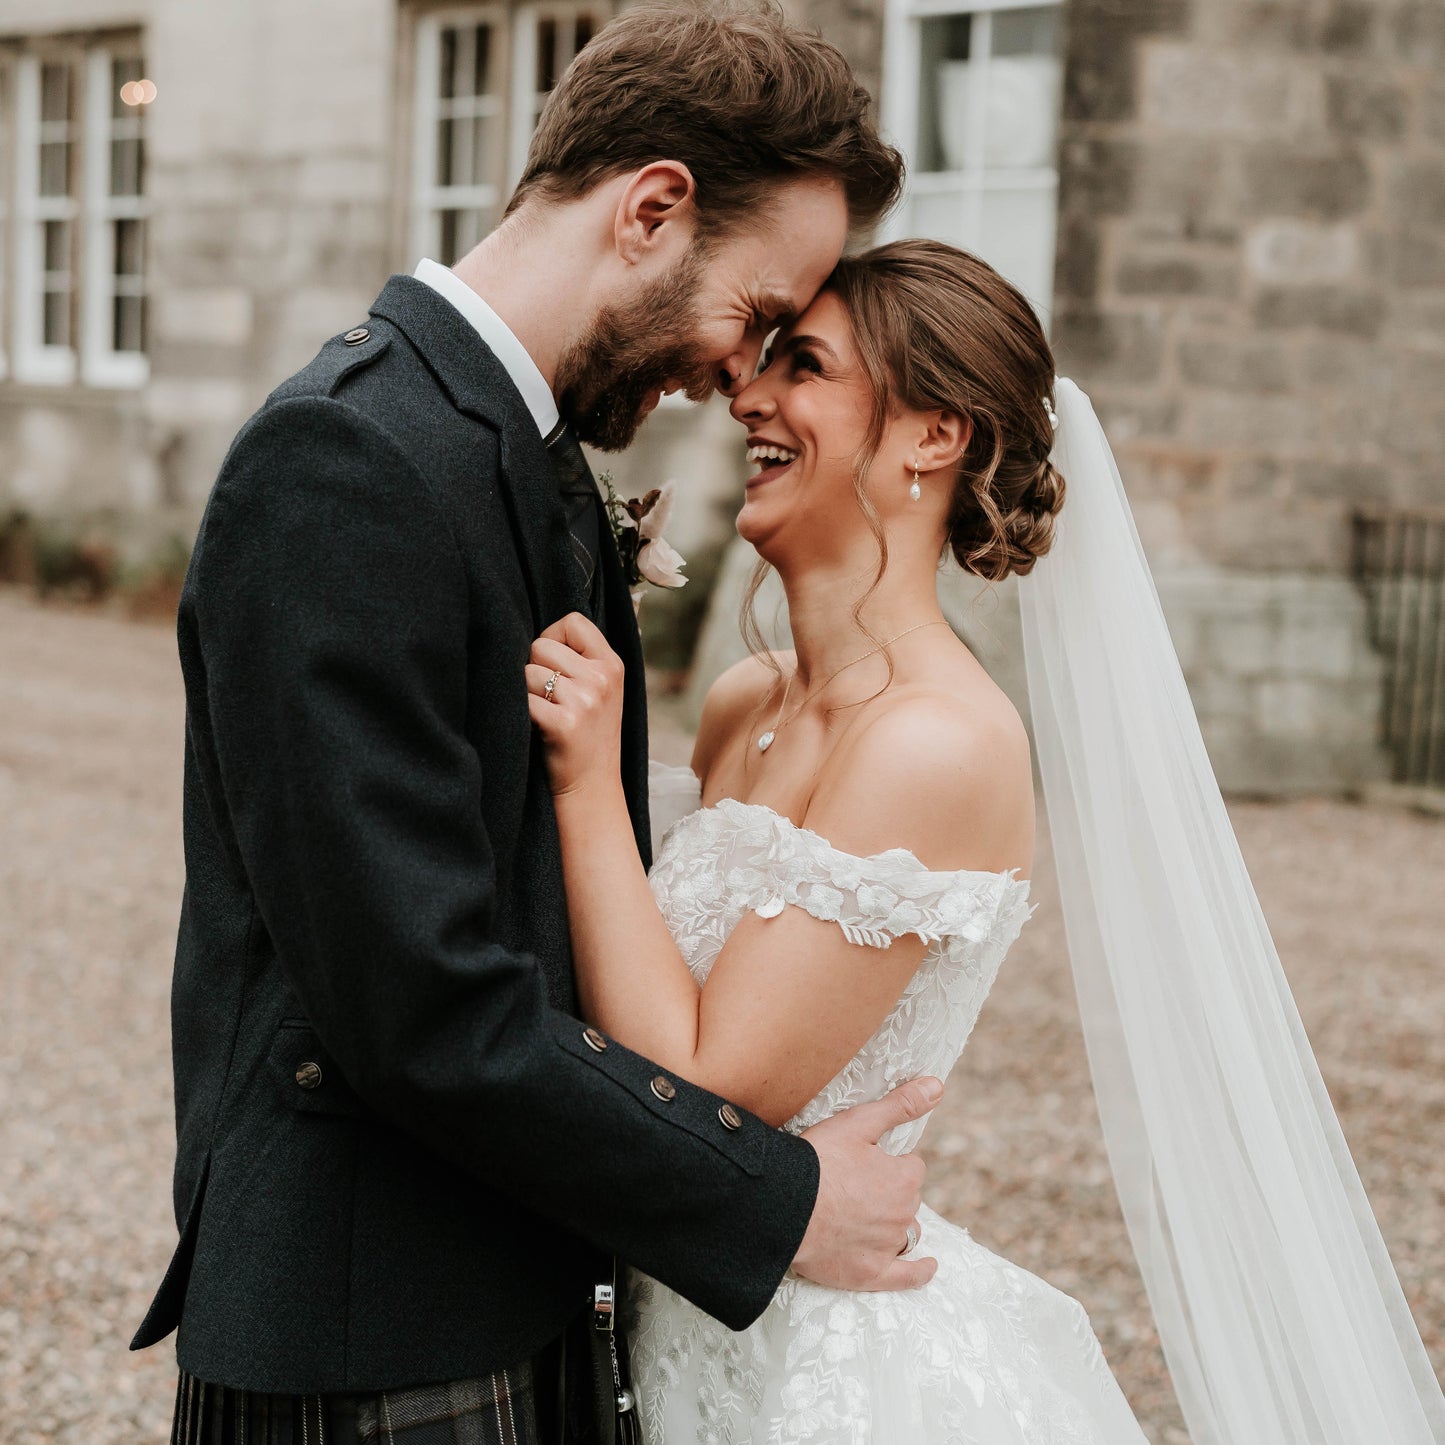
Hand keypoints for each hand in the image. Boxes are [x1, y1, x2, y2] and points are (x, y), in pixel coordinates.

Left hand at [526, 612, 625, 796]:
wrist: (593, 786)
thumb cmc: (589, 735)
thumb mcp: (603, 691)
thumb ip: (583, 658)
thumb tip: (543, 631)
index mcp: (613, 665)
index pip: (572, 621)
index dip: (553, 637)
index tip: (554, 663)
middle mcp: (602, 679)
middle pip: (541, 645)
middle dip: (534, 667)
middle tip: (547, 696)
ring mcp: (584, 701)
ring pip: (527, 672)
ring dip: (526, 692)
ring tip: (544, 712)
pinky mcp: (563, 724)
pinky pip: (523, 699)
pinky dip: (521, 712)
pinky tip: (536, 726)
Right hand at [792, 1077, 941, 1290]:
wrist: (785, 1207)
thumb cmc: (818, 1160)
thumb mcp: (859, 1122)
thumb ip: (901, 1105)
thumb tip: (936, 1086)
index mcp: (903, 1178)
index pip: (910, 1167)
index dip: (889, 1163)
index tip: (864, 1162)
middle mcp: (903, 1214)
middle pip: (906, 1199)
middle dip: (888, 1192)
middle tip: (854, 1186)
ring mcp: (888, 1247)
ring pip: (903, 1231)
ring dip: (891, 1224)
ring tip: (865, 1217)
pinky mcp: (872, 1274)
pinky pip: (906, 1276)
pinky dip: (919, 1271)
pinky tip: (928, 1266)